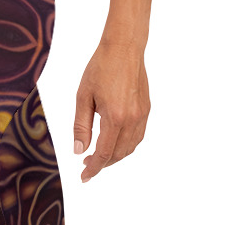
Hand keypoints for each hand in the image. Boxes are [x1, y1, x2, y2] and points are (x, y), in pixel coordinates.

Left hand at [73, 40, 150, 181]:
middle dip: (102, 164)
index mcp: (115, 117)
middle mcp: (132, 119)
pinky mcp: (146, 109)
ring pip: (130, 148)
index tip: (84, 177)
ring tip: (99, 157)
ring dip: (115, 157)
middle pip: (118, 154)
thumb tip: (79, 151)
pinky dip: (125, 146)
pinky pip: (137, 136)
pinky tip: (114, 143)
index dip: (93, 169)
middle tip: (87, 165)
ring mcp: (142, 115)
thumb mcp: (83, 97)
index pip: (104, 153)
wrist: (124, 47)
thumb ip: (81, 126)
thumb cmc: (101, 68)